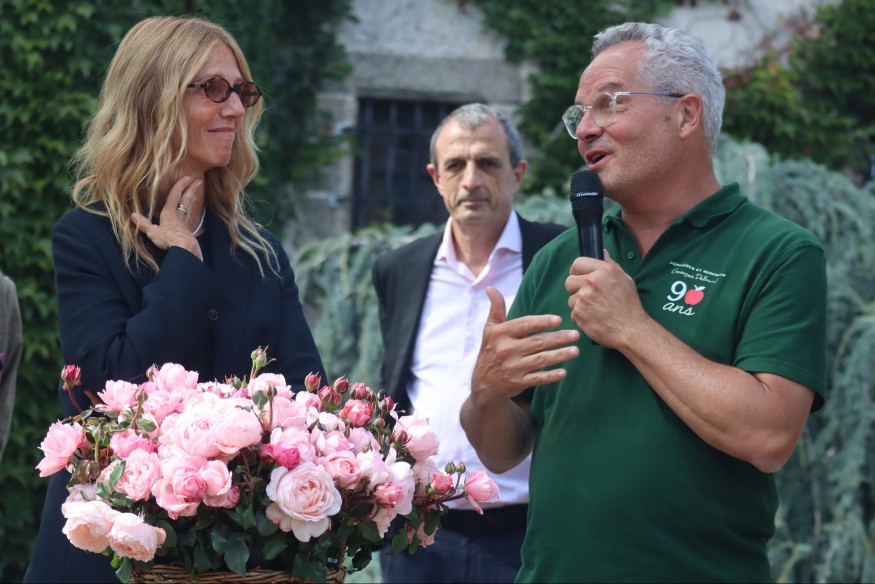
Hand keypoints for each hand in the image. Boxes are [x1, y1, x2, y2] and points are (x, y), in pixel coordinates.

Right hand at [131, 176, 202, 259]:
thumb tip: (133, 215)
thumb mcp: (153, 232)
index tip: (187, 177)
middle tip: (199, 181)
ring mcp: (185, 224)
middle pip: (186, 200)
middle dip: (191, 190)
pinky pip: (191, 218)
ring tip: (199, 191)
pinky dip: (193, 212)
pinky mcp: (189, 232)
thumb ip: (143, 224)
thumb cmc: (169, 239)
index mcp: (169, 213)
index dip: (180, 186)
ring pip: (190, 208)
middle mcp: (179, 216)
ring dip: (194, 199)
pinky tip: (194, 212)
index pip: (174, 196)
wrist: (185, 250)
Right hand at [470, 286, 579, 405]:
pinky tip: (564, 372)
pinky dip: (550, 376)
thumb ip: (496, 308)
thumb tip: (491, 287)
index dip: (542, 322)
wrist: (483, 384)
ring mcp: (512, 368)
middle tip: (576, 335)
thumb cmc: (491, 351)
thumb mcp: (490, 329)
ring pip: (540, 360)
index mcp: (500, 334)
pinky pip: (537, 378)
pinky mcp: (517, 383)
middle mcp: (505, 350)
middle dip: (558, 338)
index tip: (559, 320)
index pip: (524, 325)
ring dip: (559, 355)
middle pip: (537, 342)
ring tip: (576, 351)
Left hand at [564, 250, 647, 346]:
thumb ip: (610, 264)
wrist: (631, 329)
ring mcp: (584, 297)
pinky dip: (580, 316)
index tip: (581, 278)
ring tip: (595, 309)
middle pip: (569, 281)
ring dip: (579, 304)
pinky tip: (593, 318)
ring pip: (571, 298)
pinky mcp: (579, 312)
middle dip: (576, 289)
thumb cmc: (629, 305)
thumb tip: (602, 252)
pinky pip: (573, 312)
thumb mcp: (625, 279)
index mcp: (604, 270)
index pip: (577, 263)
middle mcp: (592, 281)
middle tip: (588, 296)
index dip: (578, 272)